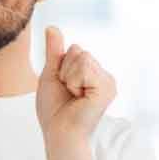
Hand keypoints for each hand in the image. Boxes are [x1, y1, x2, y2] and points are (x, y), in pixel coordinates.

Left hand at [36, 26, 116, 141]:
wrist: (59, 132)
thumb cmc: (54, 109)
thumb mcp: (51, 74)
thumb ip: (55, 51)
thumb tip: (52, 27)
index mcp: (92, 73)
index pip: (74, 48)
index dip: (60, 65)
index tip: (62, 85)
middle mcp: (103, 75)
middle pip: (78, 49)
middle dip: (64, 69)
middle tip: (67, 92)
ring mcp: (107, 81)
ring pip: (81, 55)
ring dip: (68, 75)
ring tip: (73, 95)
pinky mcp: (107, 87)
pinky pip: (84, 65)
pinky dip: (73, 80)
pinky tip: (79, 97)